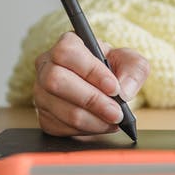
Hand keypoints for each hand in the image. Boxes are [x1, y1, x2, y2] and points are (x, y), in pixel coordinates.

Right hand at [33, 31, 148, 135]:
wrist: (104, 91)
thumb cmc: (113, 71)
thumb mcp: (130, 62)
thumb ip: (134, 70)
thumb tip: (124, 91)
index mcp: (67, 44)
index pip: (68, 53)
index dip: (91, 71)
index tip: (114, 88)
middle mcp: (47, 66)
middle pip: (57, 81)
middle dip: (91, 100)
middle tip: (116, 112)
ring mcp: (41, 92)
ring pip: (60, 108)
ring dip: (92, 120)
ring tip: (113, 122)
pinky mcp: (43, 116)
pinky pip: (59, 126)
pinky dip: (84, 130)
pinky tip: (100, 125)